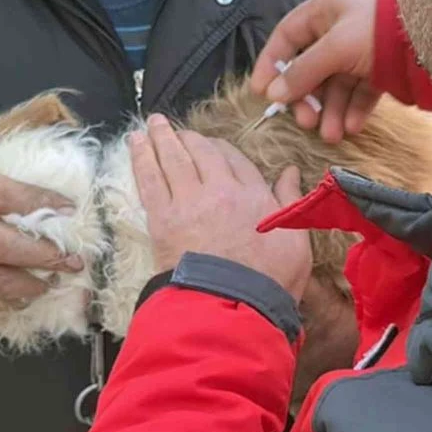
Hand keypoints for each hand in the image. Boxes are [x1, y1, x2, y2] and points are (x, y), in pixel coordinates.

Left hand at [131, 114, 311, 301]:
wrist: (232, 307)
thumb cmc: (270, 280)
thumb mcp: (297, 241)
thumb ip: (291, 201)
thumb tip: (290, 171)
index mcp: (253, 194)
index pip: (234, 159)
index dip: (220, 149)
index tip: (211, 146)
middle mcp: (220, 190)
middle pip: (201, 151)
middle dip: (188, 137)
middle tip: (176, 129)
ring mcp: (188, 201)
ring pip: (172, 158)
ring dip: (161, 137)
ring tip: (152, 123)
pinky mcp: (162, 219)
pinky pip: (149, 178)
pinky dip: (141, 156)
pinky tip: (134, 141)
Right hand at [251, 0, 380, 142]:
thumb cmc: (378, 30)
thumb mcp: (335, 48)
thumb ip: (303, 72)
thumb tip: (273, 95)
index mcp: (326, 9)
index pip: (287, 35)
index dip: (272, 62)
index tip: (262, 92)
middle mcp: (341, 28)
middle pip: (311, 67)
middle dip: (308, 98)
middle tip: (306, 122)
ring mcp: (361, 50)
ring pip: (337, 85)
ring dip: (332, 112)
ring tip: (332, 135)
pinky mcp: (382, 69)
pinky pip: (360, 92)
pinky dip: (355, 110)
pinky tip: (353, 127)